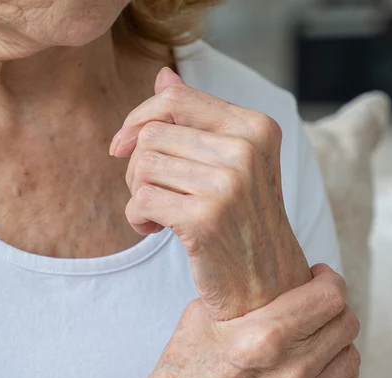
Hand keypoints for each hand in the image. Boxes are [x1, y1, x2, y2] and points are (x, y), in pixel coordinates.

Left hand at [111, 67, 310, 320]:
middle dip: (139, 166)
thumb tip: (163, 76)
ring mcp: (228, 184)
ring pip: (143, 165)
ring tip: (161, 213)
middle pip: (152, 134)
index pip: (174, 99)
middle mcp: (246, 150)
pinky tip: (157, 230)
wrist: (267, 287)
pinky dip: (138, 218)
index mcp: (256, 127)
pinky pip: (141, 200)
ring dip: (138, 193)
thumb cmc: (242, 224)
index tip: (124, 145)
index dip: (139, 119)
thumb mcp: (232, 164)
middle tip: (156, 194)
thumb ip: (199, 119)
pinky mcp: (205, 218)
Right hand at [121, 265, 360, 377]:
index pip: (330, 295)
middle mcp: (292, 372)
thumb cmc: (183, 374)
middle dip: (333, 309)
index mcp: (266, 336)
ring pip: (350, 357)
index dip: (328, 280)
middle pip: (346, 323)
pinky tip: (314, 371)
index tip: (317, 278)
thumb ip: (242, 292)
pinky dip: (334, 376)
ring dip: (335, 343)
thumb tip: (268, 268)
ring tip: (312, 341)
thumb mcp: (201, 318)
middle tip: (315, 308)